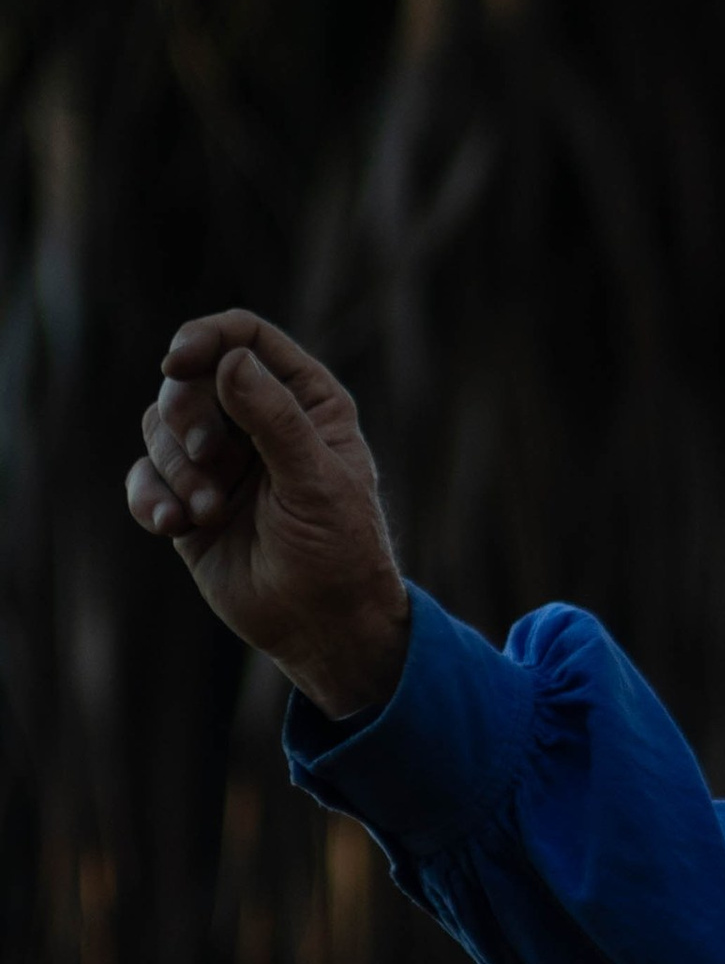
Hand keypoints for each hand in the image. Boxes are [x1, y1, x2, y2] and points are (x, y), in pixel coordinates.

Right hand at [126, 310, 410, 718]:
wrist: (323, 626)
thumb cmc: (340, 551)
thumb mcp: (316, 481)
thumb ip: (275, 419)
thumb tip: (230, 360)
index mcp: (305, 401)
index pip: (245, 337)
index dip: (206, 338)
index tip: (178, 362)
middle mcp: (257, 421)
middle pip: (191, 379)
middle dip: (187, 415)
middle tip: (208, 456)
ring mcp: (218, 461)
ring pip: (159, 427)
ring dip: (176, 468)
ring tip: (208, 512)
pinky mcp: (188, 501)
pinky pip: (144, 478)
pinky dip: (149, 497)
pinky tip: (172, 526)